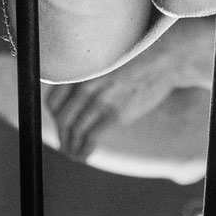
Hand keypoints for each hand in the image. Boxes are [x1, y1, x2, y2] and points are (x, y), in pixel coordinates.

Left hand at [44, 36, 194, 161]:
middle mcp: (85, 84)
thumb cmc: (136, 59)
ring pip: (74, 131)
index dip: (54, 117)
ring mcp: (100, 99)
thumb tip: (74, 98)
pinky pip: (90, 138)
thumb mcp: (104, 61)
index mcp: (80, 70)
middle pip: (62, 119)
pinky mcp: (115, 114)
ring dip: (70, 147)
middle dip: (62, 136)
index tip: (60, 126)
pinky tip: (85, 155)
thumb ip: (87, 76)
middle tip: (65, 145)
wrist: (163, 60)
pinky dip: (83, 150)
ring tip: (73, 154)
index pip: (53, 101)